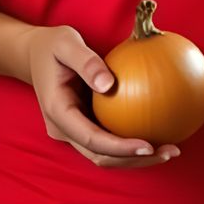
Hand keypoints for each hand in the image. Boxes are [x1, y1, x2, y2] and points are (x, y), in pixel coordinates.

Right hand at [23, 25, 179, 168]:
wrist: (33, 55)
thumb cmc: (52, 46)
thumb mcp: (65, 43)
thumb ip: (86, 61)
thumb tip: (109, 85)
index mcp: (58, 112)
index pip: (91, 139)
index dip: (120, 148)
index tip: (148, 146)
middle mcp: (64, 129)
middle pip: (101, 157)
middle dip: (134, 160)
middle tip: (169, 152)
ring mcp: (72, 132)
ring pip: (105, 156)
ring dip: (135, 158)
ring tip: (169, 149)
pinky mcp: (83, 127)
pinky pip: (108, 142)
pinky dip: (130, 144)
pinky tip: (157, 134)